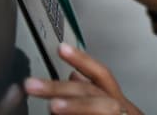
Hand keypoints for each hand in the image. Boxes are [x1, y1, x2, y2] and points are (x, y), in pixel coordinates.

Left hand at [23, 43, 141, 114]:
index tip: (61, 49)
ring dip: (76, 106)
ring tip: (53, 107)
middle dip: (62, 87)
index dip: (83, 60)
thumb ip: (91, 96)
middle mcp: (124, 110)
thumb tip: (73, 76)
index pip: (101, 76)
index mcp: (117, 103)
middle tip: (32, 85)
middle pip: (94, 92)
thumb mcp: (108, 109)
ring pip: (102, 107)